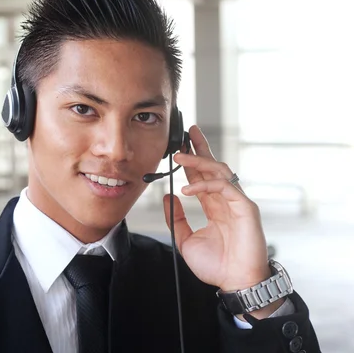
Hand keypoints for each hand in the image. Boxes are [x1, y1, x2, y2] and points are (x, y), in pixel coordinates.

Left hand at [162, 125, 271, 293]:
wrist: (235, 283)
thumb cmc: (216, 265)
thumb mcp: (185, 240)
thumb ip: (176, 218)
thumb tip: (168, 197)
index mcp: (215, 206)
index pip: (202, 176)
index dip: (192, 160)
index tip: (180, 145)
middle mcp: (227, 200)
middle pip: (213, 166)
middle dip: (200, 147)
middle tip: (188, 131)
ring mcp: (238, 202)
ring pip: (220, 171)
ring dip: (199, 160)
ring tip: (179, 154)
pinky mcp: (246, 208)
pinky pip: (225, 187)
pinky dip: (205, 184)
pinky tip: (188, 188)